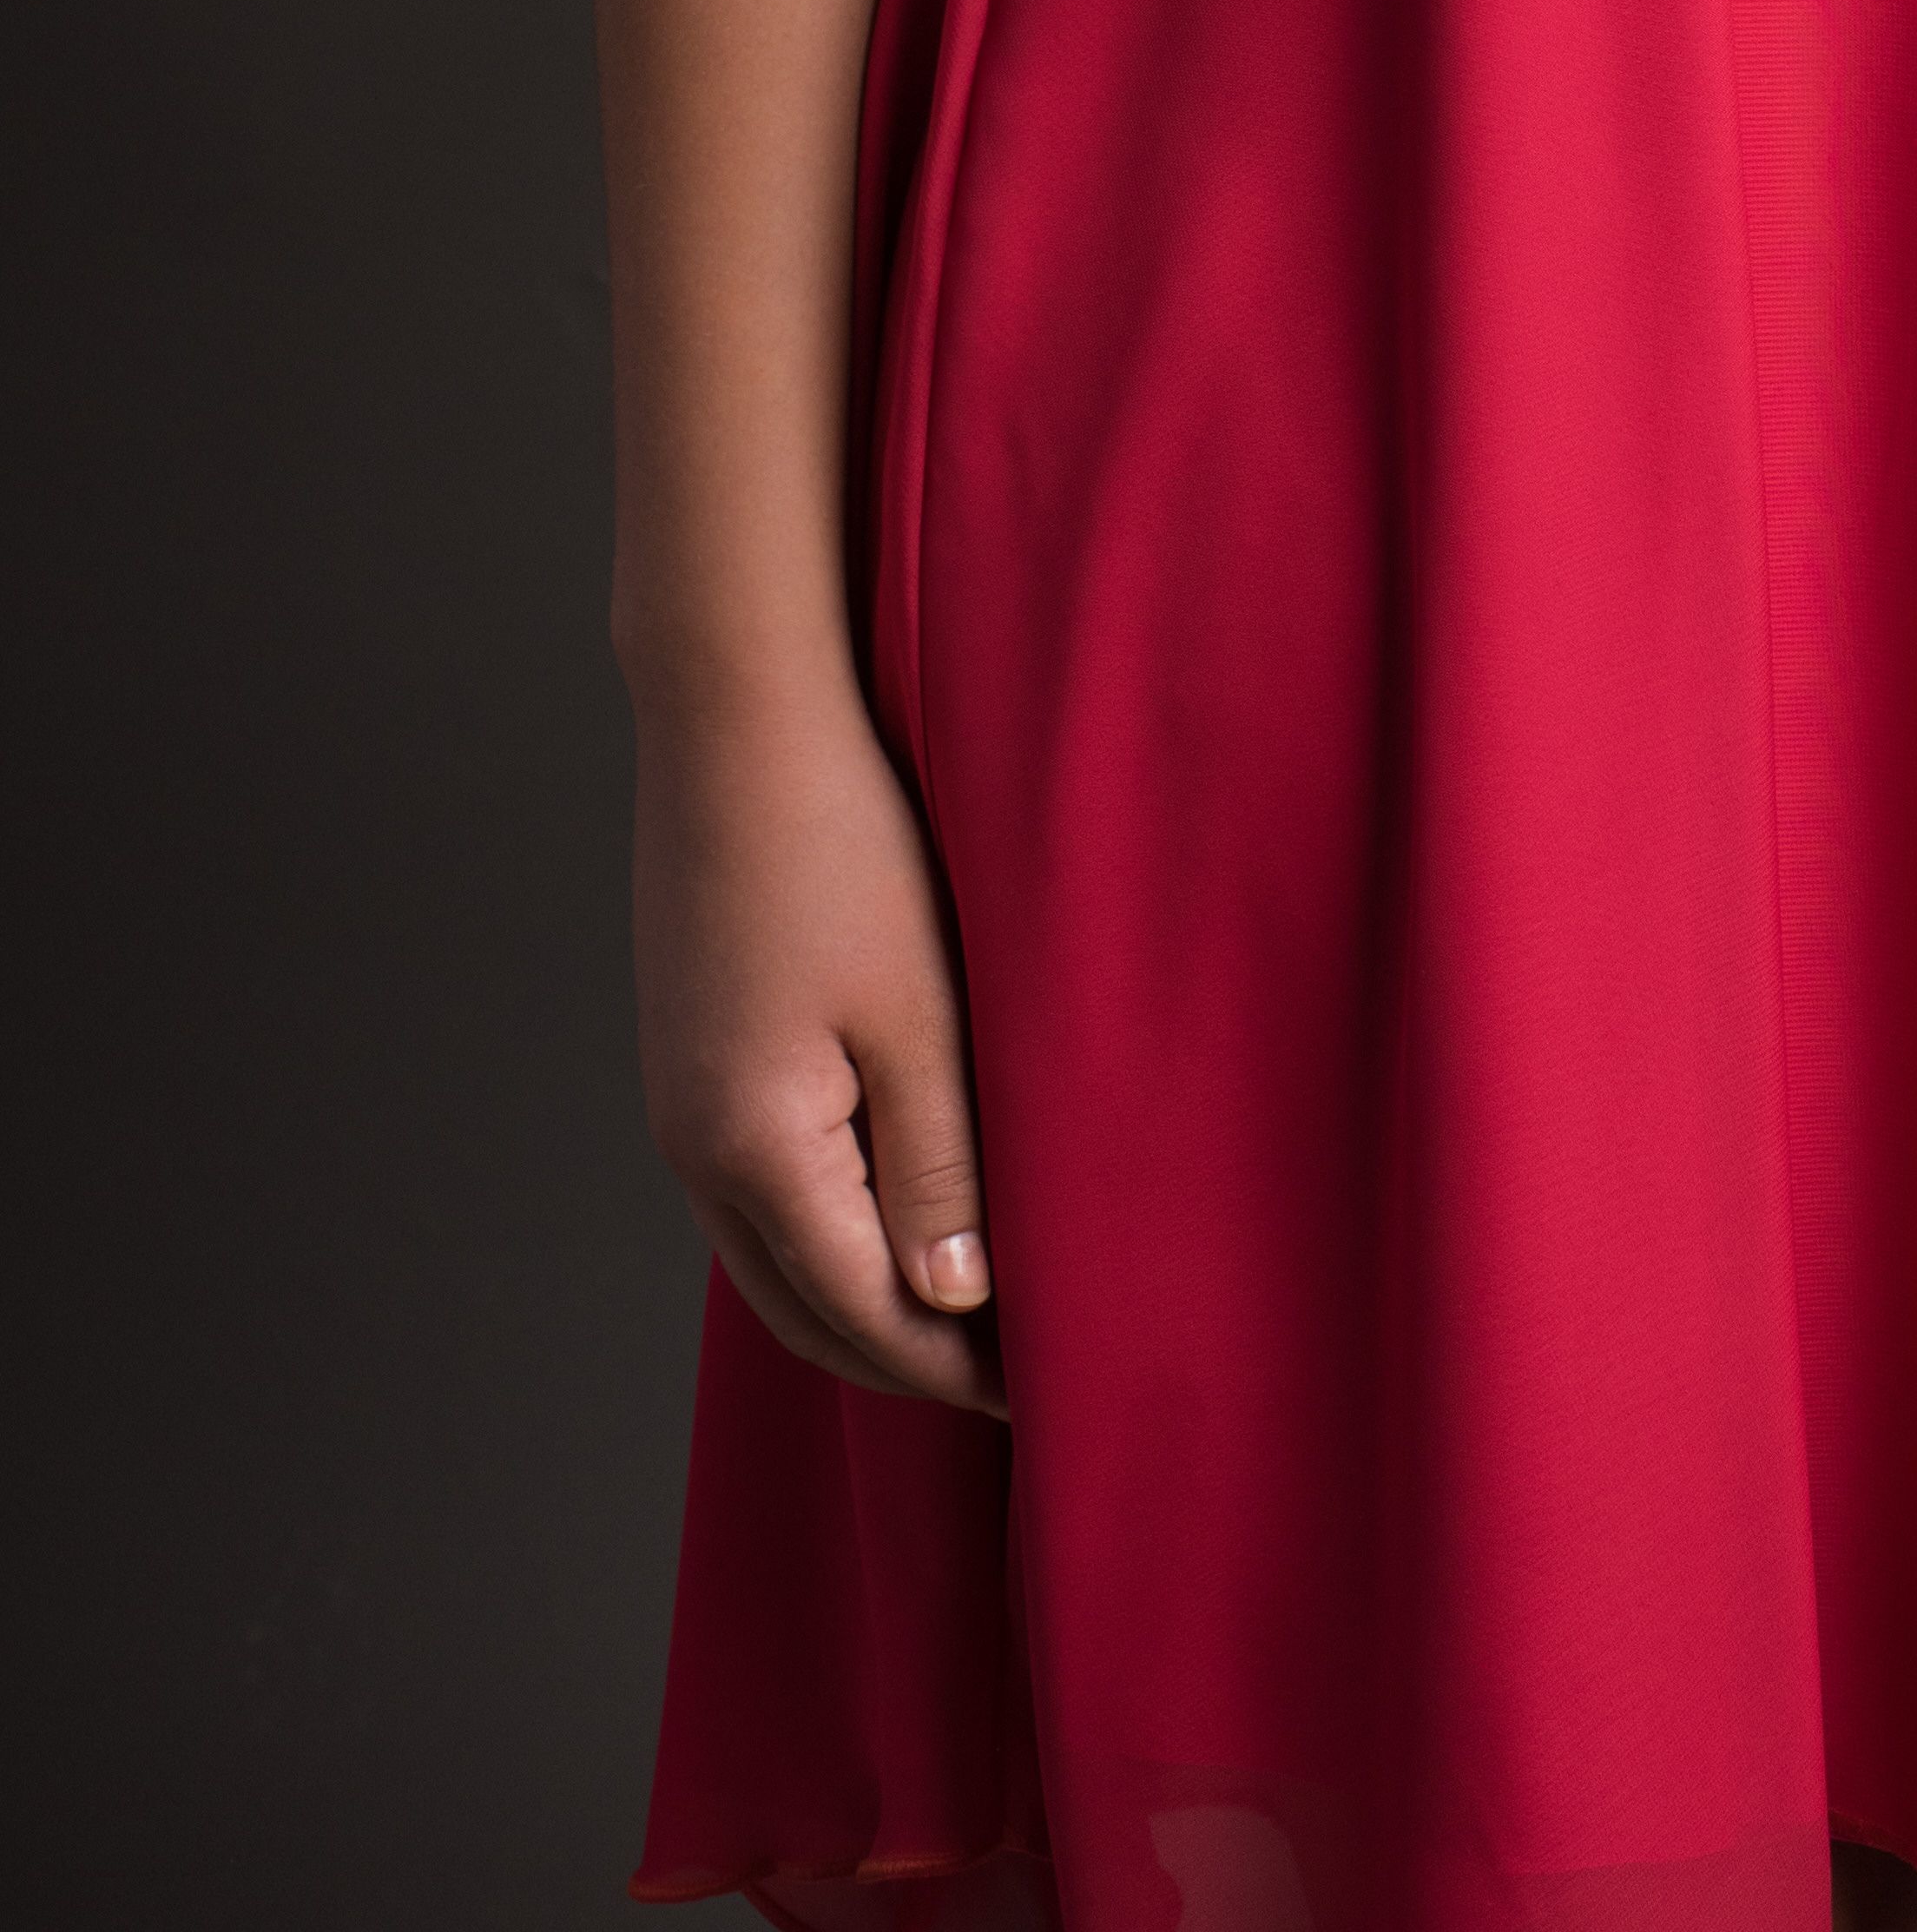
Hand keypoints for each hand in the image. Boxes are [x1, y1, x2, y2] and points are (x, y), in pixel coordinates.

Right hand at [631, 668, 1007, 1415]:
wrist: (737, 715)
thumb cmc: (843, 843)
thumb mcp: (920, 1014)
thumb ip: (939, 1169)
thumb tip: (956, 1302)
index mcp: (753, 1150)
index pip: (865, 1317)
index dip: (960, 1368)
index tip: (1052, 1387)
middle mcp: (692, 1151)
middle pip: (804, 1316)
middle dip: (908, 1361)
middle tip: (1019, 1372)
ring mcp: (678, 1107)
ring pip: (773, 1264)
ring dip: (863, 1303)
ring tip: (972, 1307)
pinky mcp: (686, 1063)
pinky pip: (756, 1198)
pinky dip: (825, 1238)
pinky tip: (896, 1214)